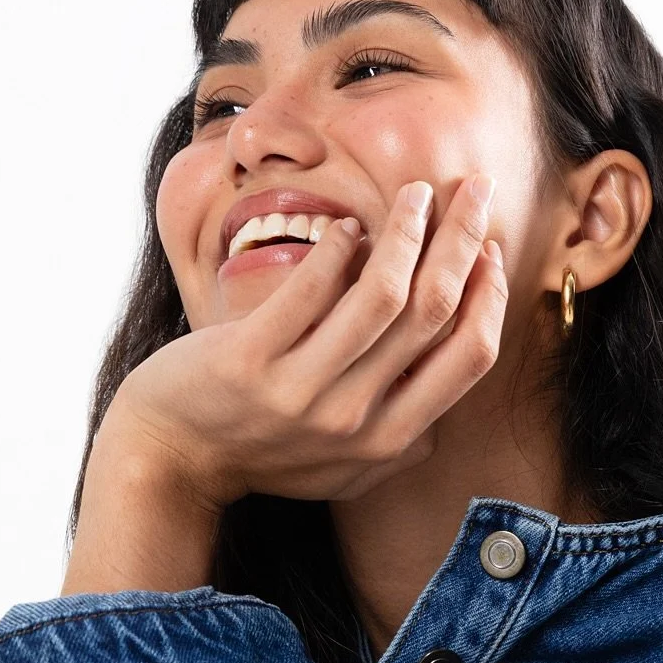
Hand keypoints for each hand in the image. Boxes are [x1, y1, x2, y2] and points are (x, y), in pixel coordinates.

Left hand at [111, 172, 503, 509]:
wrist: (174, 460)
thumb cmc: (261, 456)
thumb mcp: (342, 471)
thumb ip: (394, 448)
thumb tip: (441, 420)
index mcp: (387, 441)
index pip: (468, 358)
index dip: (489, 296)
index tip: (488, 250)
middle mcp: (352, 420)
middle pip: (433, 311)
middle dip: (462, 239)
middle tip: (473, 191)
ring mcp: (301, 392)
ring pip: (382, 292)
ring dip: (408, 229)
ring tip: (415, 194)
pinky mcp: (251, 361)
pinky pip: (311, 288)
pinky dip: (338, 248)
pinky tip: (347, 227)